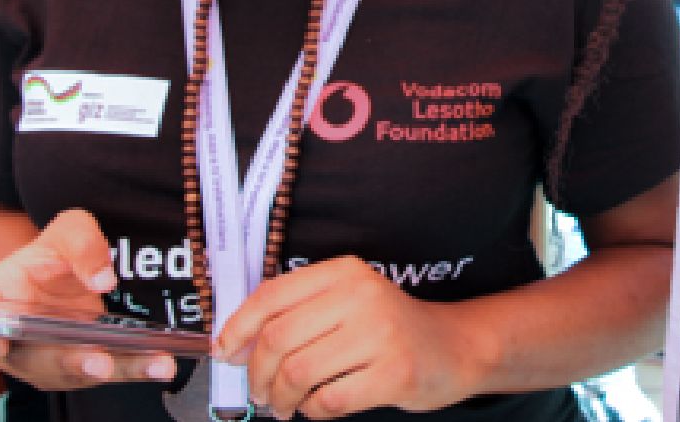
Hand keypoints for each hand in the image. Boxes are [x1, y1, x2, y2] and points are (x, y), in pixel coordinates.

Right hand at [0, 209, 176, 389]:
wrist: (66, 270)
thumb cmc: (55, 252)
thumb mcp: (68, 231)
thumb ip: (81, 244)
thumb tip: (102, 280)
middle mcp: (18, 344)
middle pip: (35, 362)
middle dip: (69, 363)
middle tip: (97, 361)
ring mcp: (52, 359)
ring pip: (80, 372)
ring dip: (118, 371)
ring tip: (154, 365)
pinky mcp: (86, 363)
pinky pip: (110, 370)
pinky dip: (135, 368)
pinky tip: (161, 363)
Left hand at [215, 257, 489, 419]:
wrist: (453, 347)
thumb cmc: (389, 329)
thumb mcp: (348, 302)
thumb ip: (298, 313)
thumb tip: (235, 345)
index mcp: (345, 272)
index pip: (272, 295)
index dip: (238, 328)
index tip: (226, 353)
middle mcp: (362, 296)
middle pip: (278, 338)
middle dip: (257, 374)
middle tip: (259, 392)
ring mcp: (380, 334)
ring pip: (297, 373)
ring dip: (281, 399)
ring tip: (285, 405)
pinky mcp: (393, 373)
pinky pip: (327, 401)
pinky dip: (313, 411)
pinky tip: (318, 407)